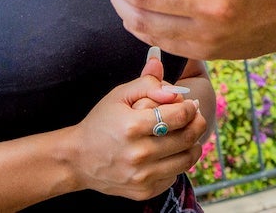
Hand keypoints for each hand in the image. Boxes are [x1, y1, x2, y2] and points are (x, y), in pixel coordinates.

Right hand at [69, 58, 207, 198]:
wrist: (78, 159)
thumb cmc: (100, 123)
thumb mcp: (118, 96)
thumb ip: (147, 84)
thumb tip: (174, 88)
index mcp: (132, 127)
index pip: (179, 116)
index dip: (190, 108)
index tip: (191, 104)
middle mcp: (138, 155)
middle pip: (187, 138)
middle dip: (198, 123)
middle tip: (196, 117)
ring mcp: (142, 176)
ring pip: (186, 159)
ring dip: (193, 144)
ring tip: (187, 134)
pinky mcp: (144, 191)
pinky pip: (174, 176)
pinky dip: (177, 163)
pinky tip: (168, 153)